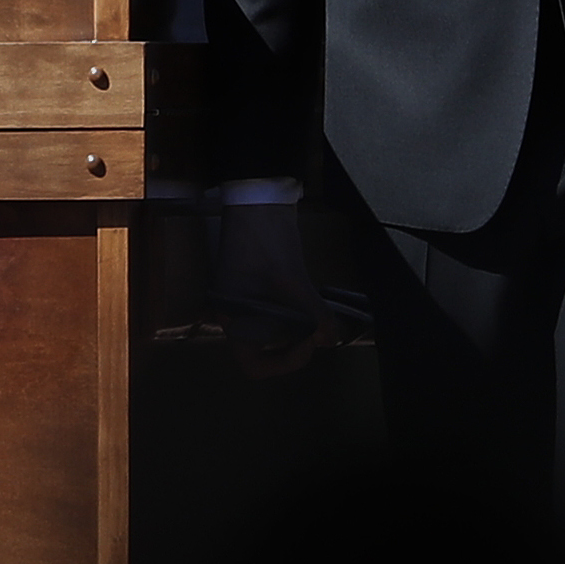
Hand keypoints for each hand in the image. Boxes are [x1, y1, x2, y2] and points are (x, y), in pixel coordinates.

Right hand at [209, 196, 328, 376]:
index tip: (306, 344)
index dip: (283, 364)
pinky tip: (310, 306)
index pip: (253, 365)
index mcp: (232, 318)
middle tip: (317, 332)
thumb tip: (331, 340)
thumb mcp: (293, 279)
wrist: (257, 198)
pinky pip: (274, 315)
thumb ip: (313, 313)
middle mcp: (234, 316)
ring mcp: (244, 302)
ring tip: (317, 320)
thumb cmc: (265, 240)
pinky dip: (294, 316)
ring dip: (295, 332)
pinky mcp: (255, 288)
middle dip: (293, 348)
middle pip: (264, 352)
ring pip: (271, 334)